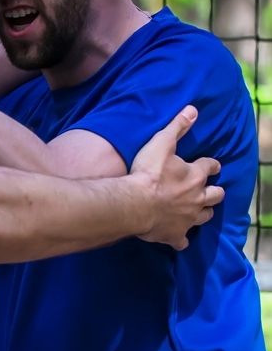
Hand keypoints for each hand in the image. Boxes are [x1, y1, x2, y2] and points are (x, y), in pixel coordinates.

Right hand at [130, 105, 223, 249]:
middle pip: (215, 195)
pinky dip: (182, 239)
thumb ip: (177, 127)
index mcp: (195, 175)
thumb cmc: (148, 173)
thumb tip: (193, 109)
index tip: (212, 165)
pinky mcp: (175, 235)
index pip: (210, 167)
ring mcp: (188, 218)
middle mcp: (197, 198)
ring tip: (199, 210)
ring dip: (204, 213)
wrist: (135, 203)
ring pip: (204, 217)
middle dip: (215, 192)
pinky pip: (183, 241)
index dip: (211, 165)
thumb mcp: (161, 143)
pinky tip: (179, 238)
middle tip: (211, 190)